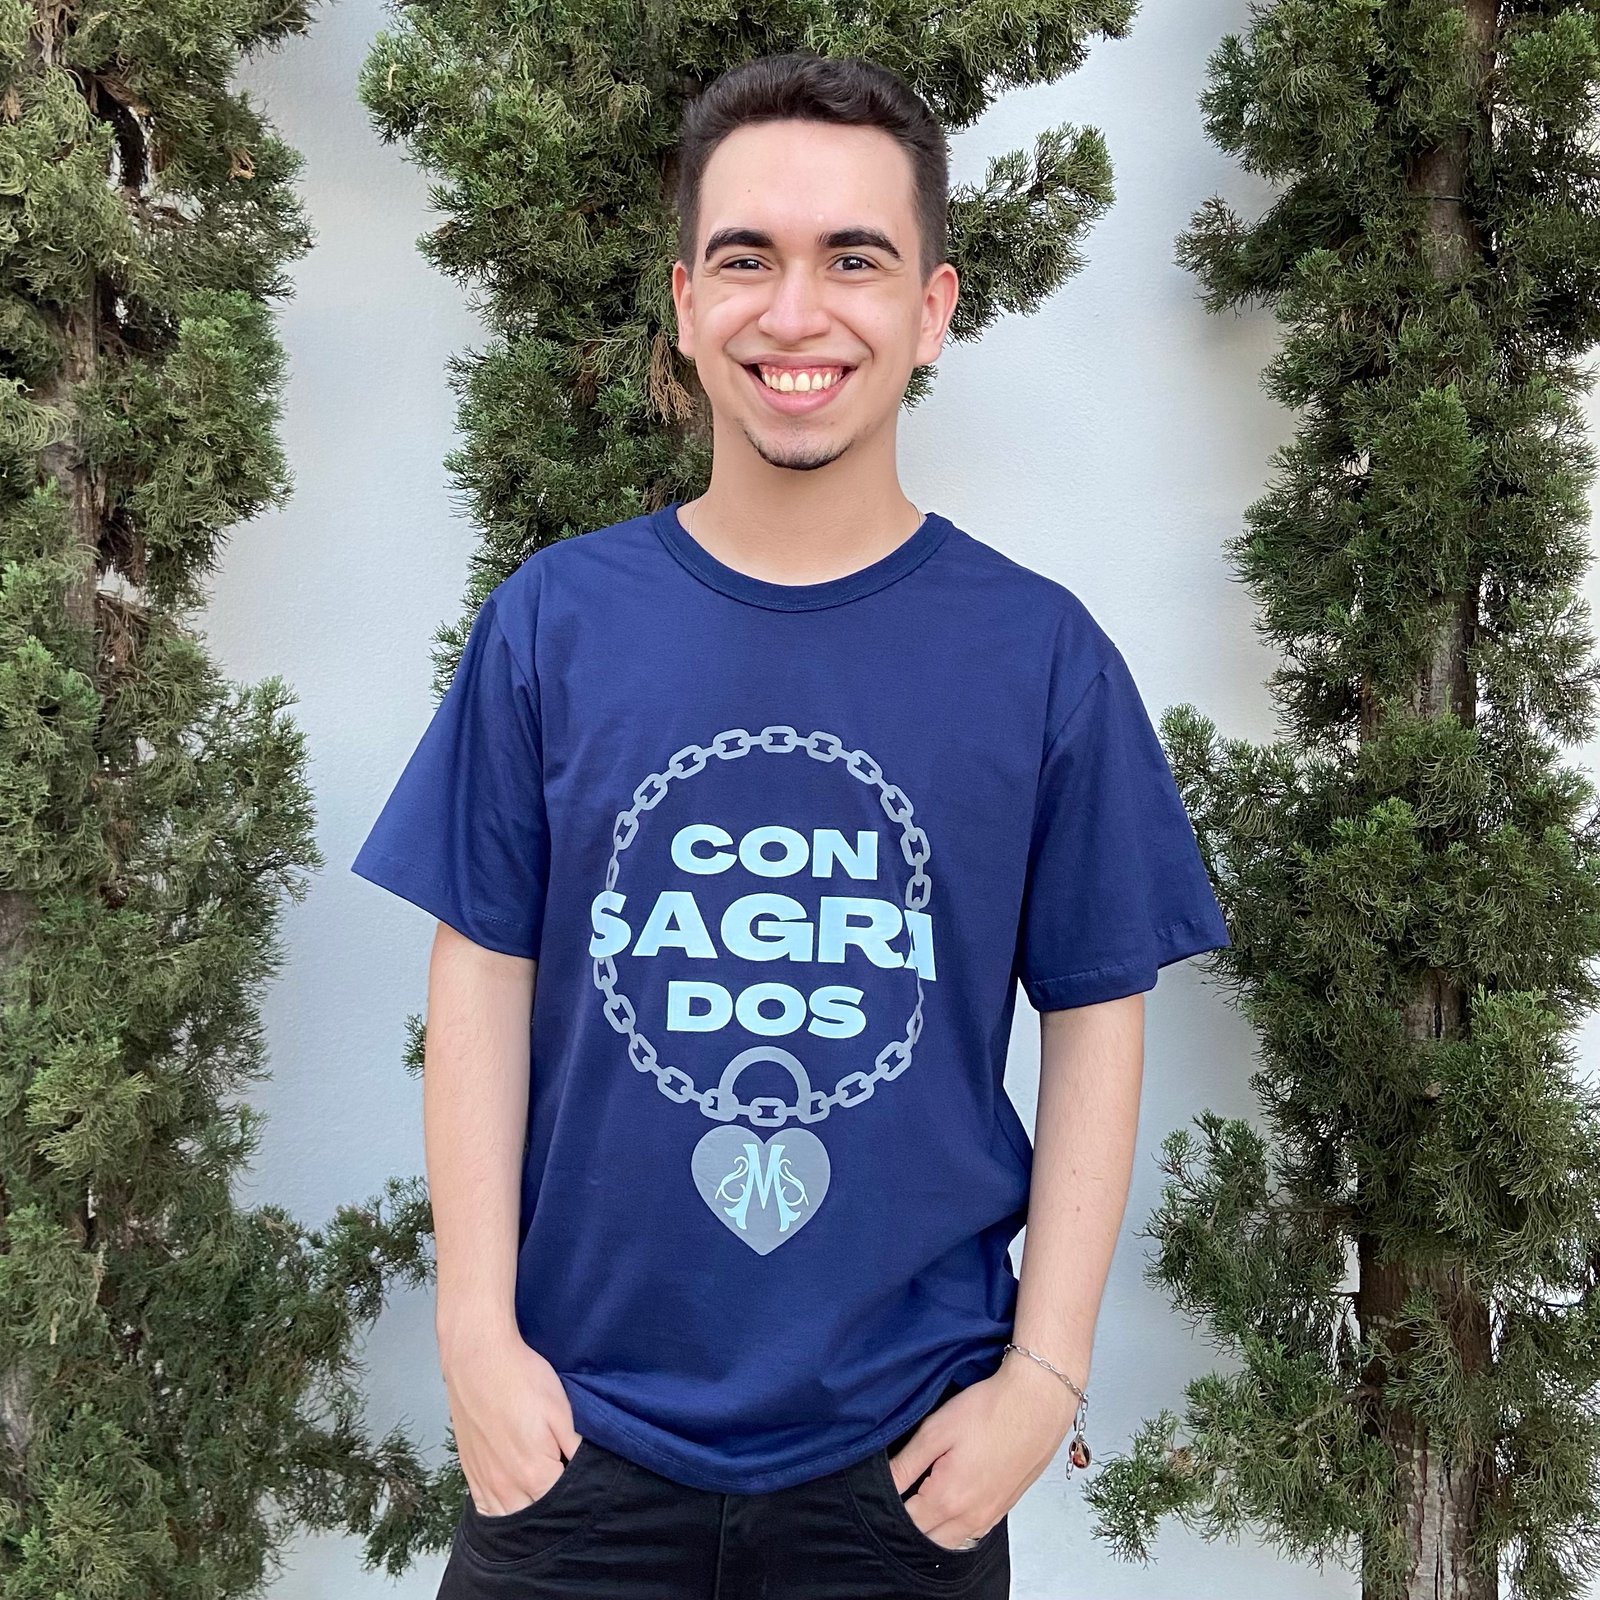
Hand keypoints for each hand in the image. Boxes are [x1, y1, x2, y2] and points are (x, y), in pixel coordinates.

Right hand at [440, 1322, 580, 1514]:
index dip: (577, 1496)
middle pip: (535, 1517)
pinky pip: (485, 1509)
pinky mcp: (470, 1472)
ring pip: (508, 1519)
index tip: (585, 1485)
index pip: (562, 1505)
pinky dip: (500, 1512)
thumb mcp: (562, 1410)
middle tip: (565, 1488)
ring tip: (541, 1495)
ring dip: (526, 1513)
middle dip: (552, 1510)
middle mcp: (506, 1487)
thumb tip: (589, 1471)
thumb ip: (576, 1448)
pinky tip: (513, 1501)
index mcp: (534, 1473)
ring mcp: (485, 1482)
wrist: (479, 1359)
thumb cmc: (522, 1379)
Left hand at [886, 1357, 1076, 1549]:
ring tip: (925, 1494)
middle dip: (911, 1523)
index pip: (906, 1523)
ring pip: (952, 1540)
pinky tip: (953, 1497)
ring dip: (934, 1527)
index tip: (883, 1489)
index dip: (889, 1508)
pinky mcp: (1005, 1506)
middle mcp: (971, 1517)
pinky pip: (974, 1531)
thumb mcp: (937, 1430)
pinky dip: (957, 1524)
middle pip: (928, 1540)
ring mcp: (991, 1515)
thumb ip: (906, 1463)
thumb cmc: (990, 1409)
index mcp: (948, 1499)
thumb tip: (883, 1484)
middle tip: (903, 1492)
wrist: (1038, 1402)